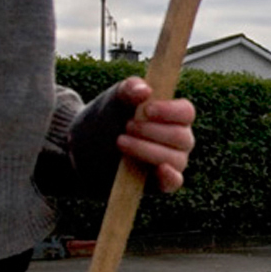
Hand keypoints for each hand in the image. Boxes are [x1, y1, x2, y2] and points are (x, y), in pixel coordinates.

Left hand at [112, 77, 195, 193]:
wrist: (83, 151)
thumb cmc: (104, 121)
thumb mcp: (112, 102)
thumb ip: (127, 90)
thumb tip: (145, 89)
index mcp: (171, 115)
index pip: (186, 112)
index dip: (171, 111)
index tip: (147, 110)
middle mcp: (177, 138)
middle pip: (182, 136)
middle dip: (152, 132)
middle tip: (126, 127)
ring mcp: (171, 161)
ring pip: (175, 159)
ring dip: (147, 150)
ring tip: (120, 142)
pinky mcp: (160, 182)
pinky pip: (174, 182)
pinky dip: (169, 176)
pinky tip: (159, 170)